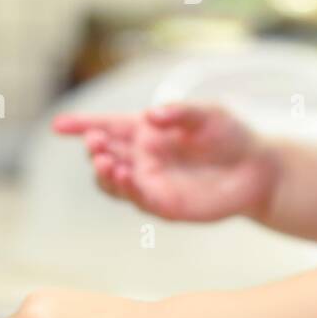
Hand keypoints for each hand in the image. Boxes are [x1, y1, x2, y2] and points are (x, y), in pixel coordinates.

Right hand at [52, 103, 278, 221]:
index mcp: (145, 131)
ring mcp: (150, 182)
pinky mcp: (164, 205)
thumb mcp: (209, 113)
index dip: (81, 124)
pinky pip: (138, 199)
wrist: (257, 168)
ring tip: (106, 162)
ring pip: (112, 182)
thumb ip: (180, 112)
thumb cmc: (229, 135)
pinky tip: (126, 176)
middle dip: (94, 149)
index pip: (107, 125)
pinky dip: (127, 189)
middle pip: (103, 155)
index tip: (58, 125)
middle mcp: (141, 157)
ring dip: (104, 172)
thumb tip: (150, 115)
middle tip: (96, 142)